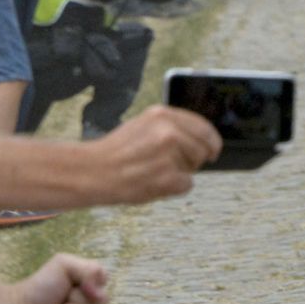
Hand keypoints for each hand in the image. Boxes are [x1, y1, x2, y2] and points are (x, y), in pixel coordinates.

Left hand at [13, 254, 109, 303]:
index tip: (73, 283)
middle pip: (102, 300)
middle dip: (77, 299)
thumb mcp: (63, 264)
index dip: (90, 281)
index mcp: (87, 284)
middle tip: (60, 301)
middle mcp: (90, 303)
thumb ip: (90, 268)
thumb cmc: (39, 289)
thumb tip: (100, 291)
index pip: (103, 279)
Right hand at [96, 105, 222, 201]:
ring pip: (193, 168)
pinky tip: (153, 183)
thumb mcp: (142, 125)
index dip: (211, 140)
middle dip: (192, 160)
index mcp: (162, 115)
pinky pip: (186, 185)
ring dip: (179, 174)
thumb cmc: (115, 151)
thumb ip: (170, 127)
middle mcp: (168, 131)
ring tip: (153, 172)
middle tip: (169, 165)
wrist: (91, 172)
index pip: (203, 126)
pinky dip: (173, 189)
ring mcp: (169, 154)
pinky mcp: (167, 177)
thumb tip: (199, 138)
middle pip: (203, 149)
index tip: (213, 150)